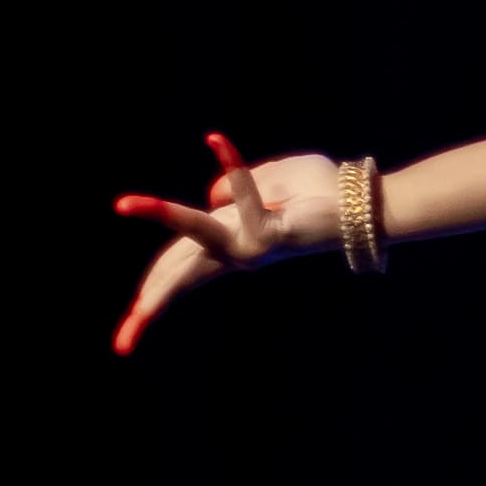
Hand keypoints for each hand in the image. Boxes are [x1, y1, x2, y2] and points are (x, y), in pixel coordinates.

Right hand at [108, 133, 342, 355]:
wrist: (364, 202)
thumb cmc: (321, 190)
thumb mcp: (272, 180)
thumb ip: (237, 184)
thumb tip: (213, 193)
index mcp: (230, 242)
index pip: (179, 266)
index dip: (151, 292)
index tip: (128, 333)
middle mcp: (238, 251)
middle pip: (178, 273)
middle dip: (148, 303)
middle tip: (121, 343)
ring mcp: (254, 246)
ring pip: (196, 233)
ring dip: (164, 212)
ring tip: (124, 203)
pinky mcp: (274, 234)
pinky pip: (247, 200)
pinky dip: (235, 170)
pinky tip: (218, 142)